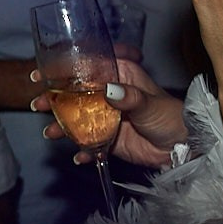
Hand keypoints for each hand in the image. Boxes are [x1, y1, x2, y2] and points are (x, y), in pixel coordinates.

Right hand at [36, 55, 186, 167]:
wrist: (184, 147)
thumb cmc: (172, 116)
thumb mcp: (150, 104)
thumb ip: (130, 97)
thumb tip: (109, 90)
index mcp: (120, 75)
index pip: (87, 67)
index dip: (63, 69)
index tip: (43, 74)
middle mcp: (110, 94)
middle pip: (75, 93)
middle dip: (54, 98)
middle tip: (38, 104)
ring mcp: (107, 117)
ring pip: (77, 118)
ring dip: (61, 125)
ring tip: (50, 133)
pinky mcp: (108, 139)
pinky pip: (89, 144)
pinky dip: (82, 150)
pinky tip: (80, 156)